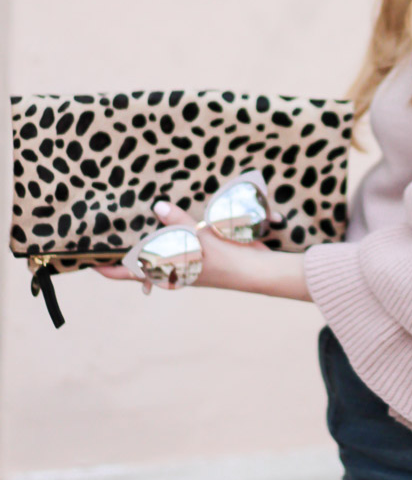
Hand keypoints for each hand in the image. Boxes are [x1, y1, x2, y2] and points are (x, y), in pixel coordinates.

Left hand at [93, 200, 310, 301]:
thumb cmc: (226, 260)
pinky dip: (169, 232)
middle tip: (109, 230)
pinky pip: (177, 243)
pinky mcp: (200, 254)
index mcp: (166, 270)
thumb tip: (158, 207)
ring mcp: (185, 262)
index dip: (106, 267)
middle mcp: (172, 269)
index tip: (87, 260)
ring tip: (134, 219)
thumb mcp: (200, 238)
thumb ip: (179, 222)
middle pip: (140, 260)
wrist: (257, 270)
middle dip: (125, 248)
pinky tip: (170, 217)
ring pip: (157, 250)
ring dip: (148, 237)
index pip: (128, 272)